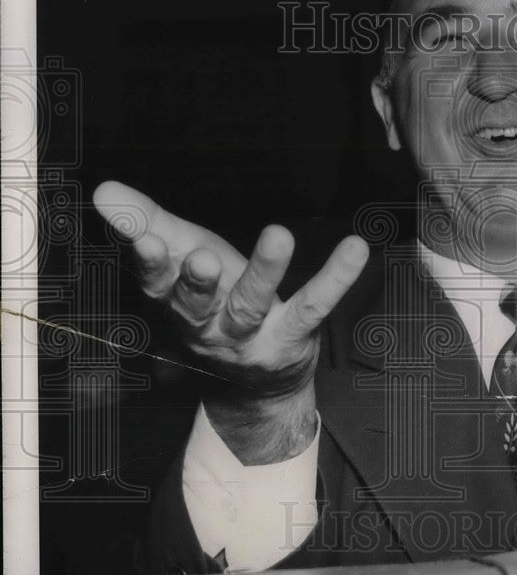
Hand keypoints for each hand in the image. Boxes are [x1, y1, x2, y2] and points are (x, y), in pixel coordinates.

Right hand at [93, 180, 368, 461]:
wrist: (256, 384)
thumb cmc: (215, 303)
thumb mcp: (182, 259)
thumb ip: (146, 223)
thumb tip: (103, 190)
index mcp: (176, 305)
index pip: (156, 287)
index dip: (151, 265)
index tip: (147, 239)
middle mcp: (209, 328)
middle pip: (197, 307)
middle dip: (197, 283)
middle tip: (203, 259)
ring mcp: (252, 338)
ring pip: (253, 306)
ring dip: (264, 272)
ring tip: (278, 236)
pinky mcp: (292, 337)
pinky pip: (314, 306)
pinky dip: (335, 278)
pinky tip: (355, 250)